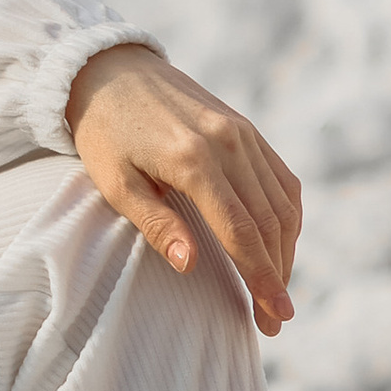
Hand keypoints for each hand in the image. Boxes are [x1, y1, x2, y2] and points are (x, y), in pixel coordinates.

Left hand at [66, 45, 300, 336]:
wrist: (111, 70)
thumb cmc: (104, 132)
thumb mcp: (114, 182)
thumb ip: (155, 224)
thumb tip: (191, 266)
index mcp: (193, 160)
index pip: (241, 232)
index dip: (261, 279)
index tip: (274, 317)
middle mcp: (229, 143)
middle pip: (269, 224)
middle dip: (276, 277)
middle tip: (274, 321)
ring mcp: (244, 133)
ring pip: (283, 204)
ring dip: (286, 252)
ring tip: (275, 291)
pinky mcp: (247, 129)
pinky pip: (282, 180)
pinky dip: (287, 218)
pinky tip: (279, 246)